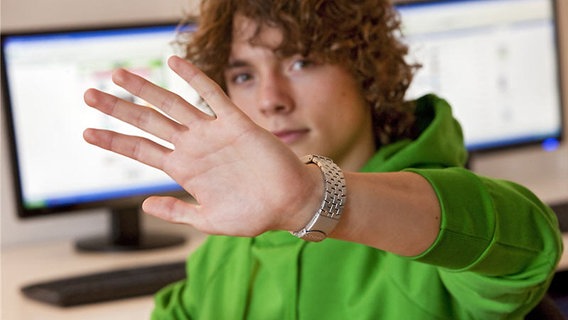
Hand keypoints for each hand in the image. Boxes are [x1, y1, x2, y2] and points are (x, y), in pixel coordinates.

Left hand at [83, 56, 320, 236]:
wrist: (289, 202)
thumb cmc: (253, 214)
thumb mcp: (208, 221)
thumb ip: (176, 211)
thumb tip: (145, 204)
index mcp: (183, 170)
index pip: (141, 150)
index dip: (114, 141)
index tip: (88, 133)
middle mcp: (192, 147)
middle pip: (148, 121)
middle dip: (118, 108)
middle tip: (88, 94)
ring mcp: (211, 133)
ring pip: (172, 104)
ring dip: (145, 89)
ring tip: (119, 75)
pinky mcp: (235, 123)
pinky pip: (211, 95)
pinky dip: (194, 78)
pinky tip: (175, 62)